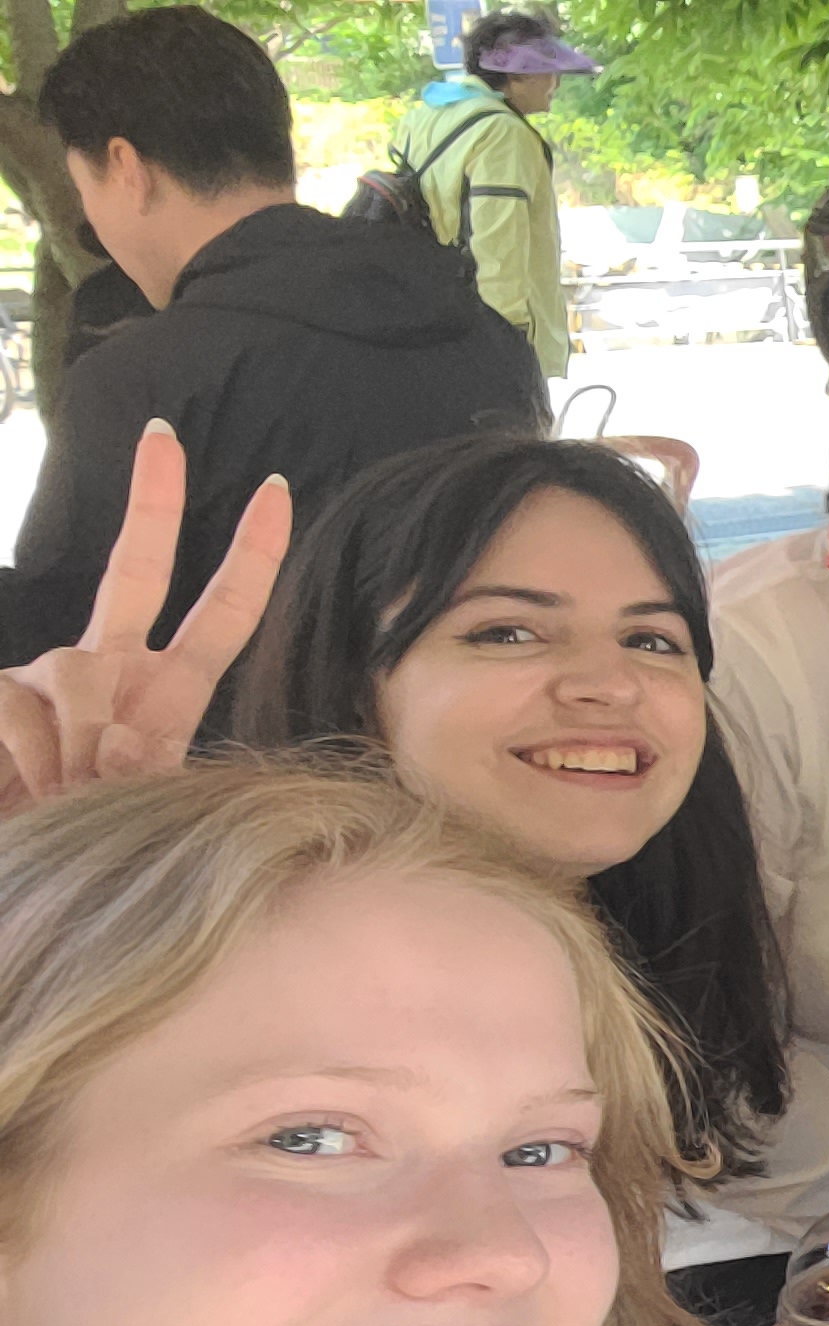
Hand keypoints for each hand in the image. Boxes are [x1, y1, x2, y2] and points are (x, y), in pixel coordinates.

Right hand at [0, 422, 288, 816]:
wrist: (25, 866)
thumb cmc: (93, 845)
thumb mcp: (145, 813)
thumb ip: (144, 775)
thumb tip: (118, 740)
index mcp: (167, 693)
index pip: (223, 613)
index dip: (252, 556)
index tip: (279, 491)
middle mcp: (108, 669)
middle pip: (136, 570)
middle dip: (152, 503)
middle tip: (166, 435)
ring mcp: (45, 675)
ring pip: (78, 671)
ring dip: (81, 746)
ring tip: (71, 798)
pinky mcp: (0, 691)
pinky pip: (24, 706)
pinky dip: (35, 756)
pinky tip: (31, 789)